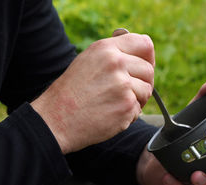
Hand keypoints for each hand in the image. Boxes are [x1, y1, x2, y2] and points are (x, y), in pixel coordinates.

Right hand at [31, 33, 154, 153]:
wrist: (57, 119)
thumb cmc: (71, 92)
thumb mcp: (88, 61)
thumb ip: (114, 54)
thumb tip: (141, 54)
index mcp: (106, 49)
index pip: (144, 44)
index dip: (148, 57)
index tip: (145, 66)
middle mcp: (116, 63)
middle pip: (148, 70)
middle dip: (143, 82)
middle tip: (128, 92)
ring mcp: (123, 85)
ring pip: (147, 90)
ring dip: (137, 100)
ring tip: (114, 103)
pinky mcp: (127, 106)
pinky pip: (139, 109)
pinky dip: (129, 115)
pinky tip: (110, 114)